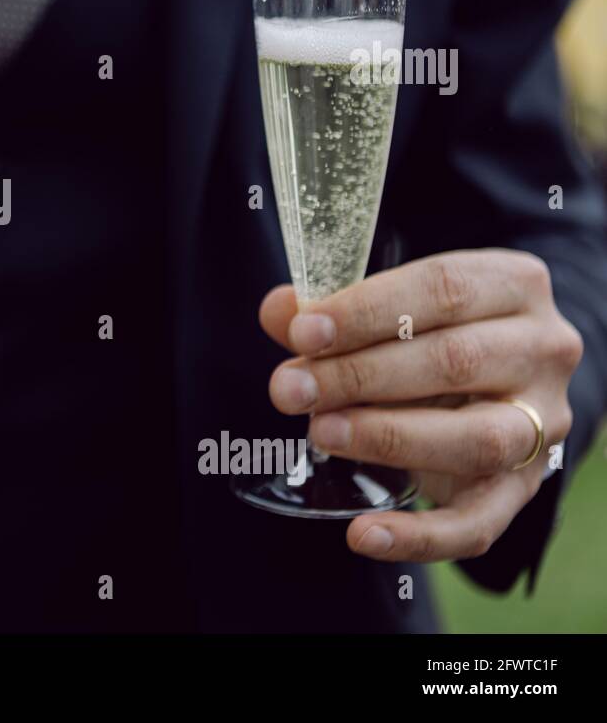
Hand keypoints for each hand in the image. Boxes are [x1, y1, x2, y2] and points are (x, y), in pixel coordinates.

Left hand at [259, 249, 582, 562]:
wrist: (493, 382)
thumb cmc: (427, 332)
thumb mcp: (388, 308)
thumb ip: (332, 312)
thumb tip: (280, 311)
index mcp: (513, 286)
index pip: (442, 289)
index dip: (366, 311)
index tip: (303, 333)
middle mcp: (542, 350)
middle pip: (455, 360)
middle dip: (361, 375)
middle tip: (292, 389)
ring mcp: (541, 423)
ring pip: (477, 438)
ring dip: (388, 438)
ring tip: (321, 433)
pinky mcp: (524, 488)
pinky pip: (478, 524)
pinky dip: (418, 536)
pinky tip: (362, 534)